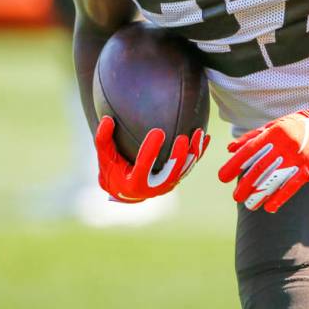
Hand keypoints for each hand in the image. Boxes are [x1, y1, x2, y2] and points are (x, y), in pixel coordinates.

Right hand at [95, 116, 209, 202]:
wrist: (126, 189)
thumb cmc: (113, 168)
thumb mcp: (104, 156)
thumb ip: (103, 139)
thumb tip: (106, 119)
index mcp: (135, 183)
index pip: (144, 166)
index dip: (151, 150)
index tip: (158, 131)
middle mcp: (154, 187)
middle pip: (171, 173)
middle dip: (178, 156)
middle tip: (182, 138)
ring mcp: (168, 184)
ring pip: (184, 169)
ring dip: (193, 152)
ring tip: (197, 134)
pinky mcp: (176, 179)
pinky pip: (190, 165)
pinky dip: (199, 152)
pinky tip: (205, 136)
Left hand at [218, 103, 308, 212]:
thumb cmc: (296, 125)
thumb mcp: (274, 125)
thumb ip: (252, 137)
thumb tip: (230, 148)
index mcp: (274, 132)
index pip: (250, 150)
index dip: (235, 164)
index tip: (223, 177)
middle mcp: (285, 145)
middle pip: (260, 168)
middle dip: (246, 184)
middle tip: (236, 196)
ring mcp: (297, 158)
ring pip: (275, 180)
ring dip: (260, 194)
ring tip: (249, 205)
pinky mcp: (308, 169)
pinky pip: (292, 186)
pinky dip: (280, 198)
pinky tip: (269, 207)